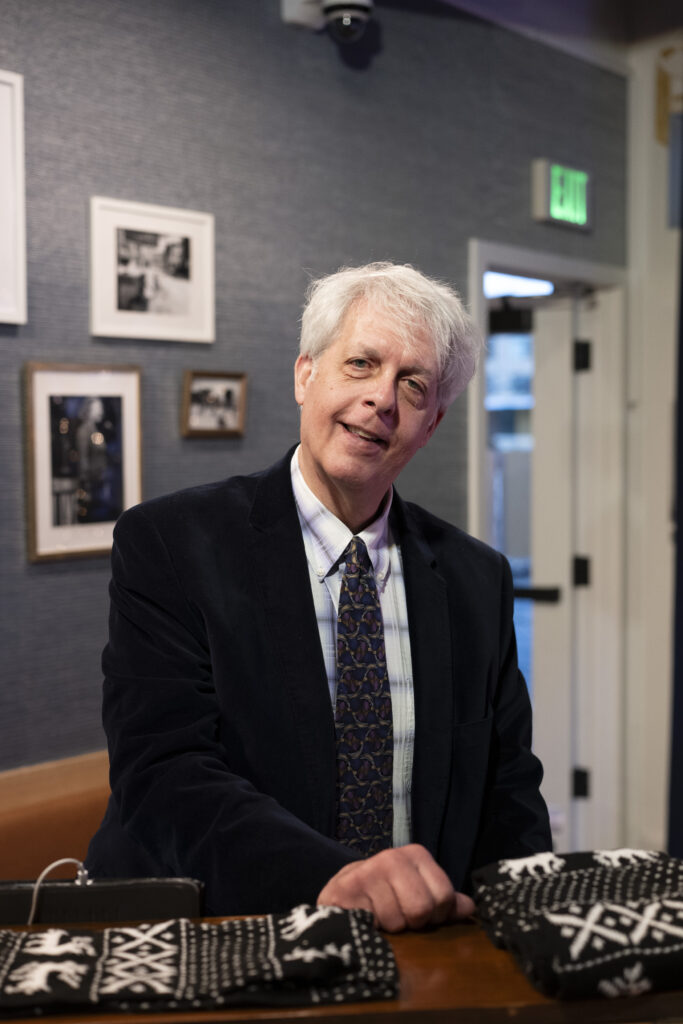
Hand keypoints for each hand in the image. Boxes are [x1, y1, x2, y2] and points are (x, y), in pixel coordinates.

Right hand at [317, 843, 475, 931]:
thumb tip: (470, 907)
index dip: (436, 915)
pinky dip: (373, 929)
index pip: (445, 896)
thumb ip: (443, 900)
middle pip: (422, 908)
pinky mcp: (349, 888)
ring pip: (398, 920)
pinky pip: (376, 923)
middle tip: (397, 915)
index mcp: (416, 855)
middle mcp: (393, 856)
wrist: (338, 896)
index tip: (420, 914)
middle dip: (412, 922)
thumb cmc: (383, 896)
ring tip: (378, 915)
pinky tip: (366, 918)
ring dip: (390, 927)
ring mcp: (370, 870)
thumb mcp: (416, 893)